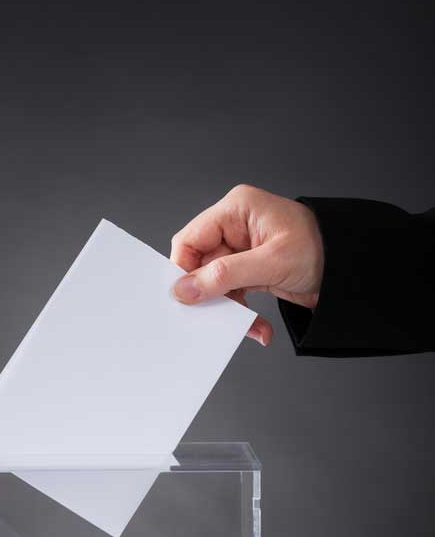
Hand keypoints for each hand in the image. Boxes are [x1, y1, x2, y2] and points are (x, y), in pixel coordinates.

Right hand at [170, 185, 323, 345]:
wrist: (352, 271)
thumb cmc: (322, 250)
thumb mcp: (271, 263)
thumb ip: (225, 275)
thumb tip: (185, 289)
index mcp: (236, 210)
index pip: (190, 239)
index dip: (183, 269)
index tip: (184, 297)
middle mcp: (235, 227)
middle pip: (200, 264)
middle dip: (208, 294)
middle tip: (213, 316)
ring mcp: (242, 251)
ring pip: (214, 284)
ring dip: (228, 308)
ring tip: (245, 324)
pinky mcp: (250, 271)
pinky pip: (232, 294)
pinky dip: (241, 313)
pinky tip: (257, 326)